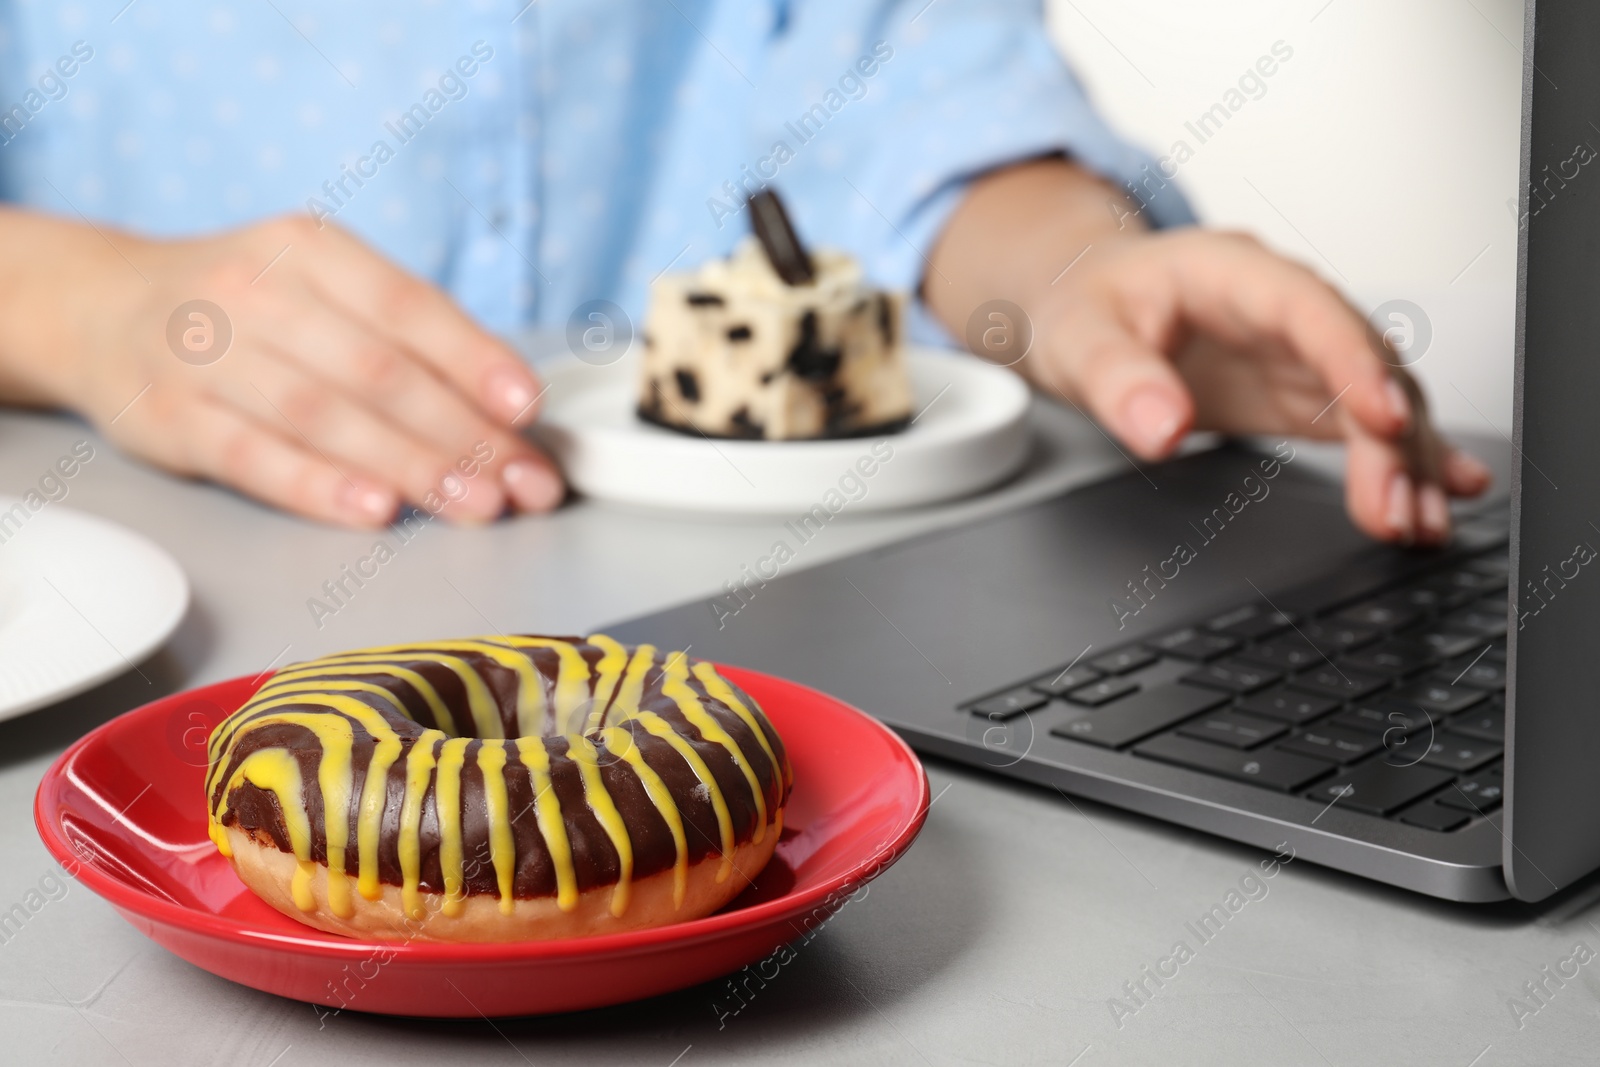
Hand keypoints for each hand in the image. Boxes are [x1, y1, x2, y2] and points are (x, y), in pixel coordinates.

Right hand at [1, 211, 563, 526]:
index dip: (474, 360)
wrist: (102, 307)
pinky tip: (374, 511)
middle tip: (521, 483)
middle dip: (462, 433)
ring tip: (472, 505)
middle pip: (377, 372)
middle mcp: (257, 291)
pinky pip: (253, 457)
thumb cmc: (249, 305)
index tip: (527, 409)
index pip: (408, 307)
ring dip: (409, 466)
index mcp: (311, 249)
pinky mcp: (171, 417)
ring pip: (324, 417)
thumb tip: (507, 407)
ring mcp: (207, 354)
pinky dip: (319, 487)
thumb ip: (406, 336)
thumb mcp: (322, 285)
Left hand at [1031, 229, 1487, 544]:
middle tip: (1395, 512)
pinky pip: (1366, 424)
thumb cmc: (1087, 306)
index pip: (1309, 309)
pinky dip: (1406, 459)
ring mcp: (1301, 352)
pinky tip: (1450, 491)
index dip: (1352, 360)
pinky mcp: (1302, 394)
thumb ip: (1118, 380)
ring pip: (1377, 400)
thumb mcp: (1078, 340)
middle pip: (1360, 365)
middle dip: (1388, 439)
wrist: (1085, 303)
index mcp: (1234, 273)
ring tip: (1420, 525)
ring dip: (1405, 462)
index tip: (1382, 417)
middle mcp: (1285, 309)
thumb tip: (1162, 428)